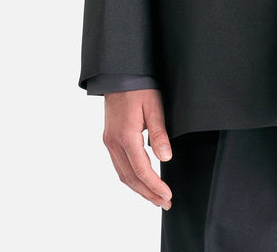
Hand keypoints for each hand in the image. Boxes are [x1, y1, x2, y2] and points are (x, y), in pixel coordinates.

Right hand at [103, 89, 173, 209]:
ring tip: (155, 197)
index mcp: (126, 136)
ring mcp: (109, 141)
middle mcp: (114, 142)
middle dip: (148, 193)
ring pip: (122, 174)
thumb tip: (166, 158)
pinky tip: (141, 180)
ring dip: (139, 188)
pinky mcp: (109, 138)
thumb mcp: (154, 107)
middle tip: (164, 203)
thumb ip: (159, 133)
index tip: (167, 195)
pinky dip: (130, 177)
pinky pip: (119, 165)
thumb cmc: (139, 87)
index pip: (141, 170)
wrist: (119, 74)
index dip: (155, 185)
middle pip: (130, 178)